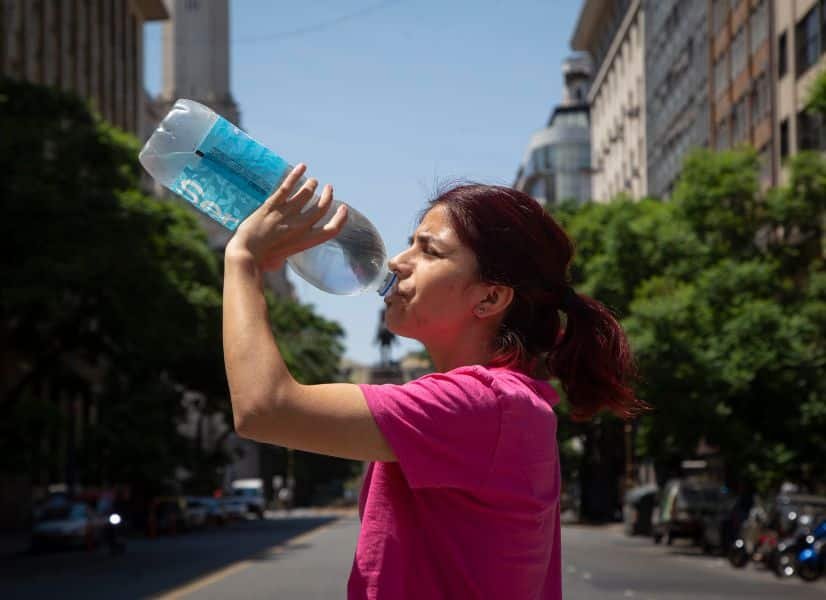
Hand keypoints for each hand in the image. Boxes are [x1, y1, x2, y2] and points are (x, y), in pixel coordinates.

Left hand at [226, 164, 347, 270]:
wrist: (246, 255)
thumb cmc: (261, 261)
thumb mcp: (280, 260)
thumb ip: (283, 254)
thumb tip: (278, 258)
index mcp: (305, 241)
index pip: (332, 230)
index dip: (341, 218)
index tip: (343, 208)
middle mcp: (299, 227)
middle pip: (321, 208)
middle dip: (327, 196)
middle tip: (328, 188)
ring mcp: (286, 215)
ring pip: (306, 194)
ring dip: (311, 186)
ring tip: (313, 181)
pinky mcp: (272, 206)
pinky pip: (287, 187)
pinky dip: (296, 176)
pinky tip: (302, 167)